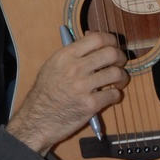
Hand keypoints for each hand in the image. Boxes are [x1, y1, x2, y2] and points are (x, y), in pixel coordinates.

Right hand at [7, 30, 128, 154]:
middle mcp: (75, 68)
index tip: (113, 45)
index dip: (111, 40)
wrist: (37, 120)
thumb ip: (72, 53)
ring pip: (116, 74)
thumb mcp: (52, 66)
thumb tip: (93, 40)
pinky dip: (116, 95)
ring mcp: (83, 87)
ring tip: (119, 81)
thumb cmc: (44, 92)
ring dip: (122, 77)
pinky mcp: (90, 105)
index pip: (97, 38)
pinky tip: (111, 96)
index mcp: (66, 55)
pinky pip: (114, 94)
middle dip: (121, 58)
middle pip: (111, 53)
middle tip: (119, 64)